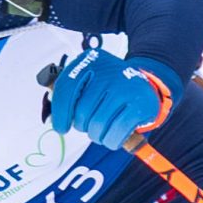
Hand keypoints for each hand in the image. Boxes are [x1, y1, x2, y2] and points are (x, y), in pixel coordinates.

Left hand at [46, 48, 180, 148]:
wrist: (146, 85)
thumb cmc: (110, 89)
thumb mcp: (90, 81)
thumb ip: (70, 94)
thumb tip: (56, 121)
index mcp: (92, 61)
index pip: (66, 88)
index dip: (60, 113)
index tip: (62, 128)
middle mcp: (109, 71)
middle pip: (81, 112)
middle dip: (83, 126)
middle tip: (91, 125)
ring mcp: (126, 87)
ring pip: (97, 125)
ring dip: (97, 136)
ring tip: (102, 130)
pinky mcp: (141, 105)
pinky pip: (116, 133)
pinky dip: (111, 141)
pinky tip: (112, 138)